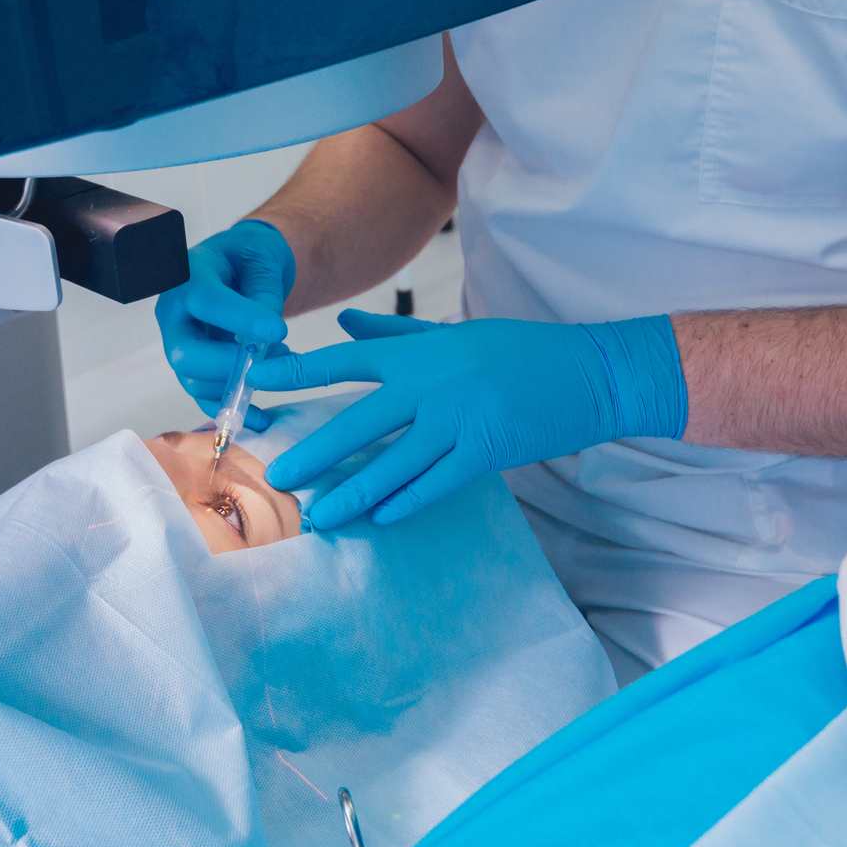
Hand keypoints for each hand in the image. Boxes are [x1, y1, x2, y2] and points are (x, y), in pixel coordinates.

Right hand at [154, 220, 296, 428]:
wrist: (243, 267)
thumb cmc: (249, 256)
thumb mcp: (262, 258)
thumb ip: (264, 290)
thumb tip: (266, 333)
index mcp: (188, 277)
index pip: (204, 301)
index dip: (239, 320)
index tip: (278, 331)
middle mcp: (174, 314)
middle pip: (185, 353)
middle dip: (229, 365)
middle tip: (272, 360)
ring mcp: (180, 344)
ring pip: (194, 381)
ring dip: (239, 383)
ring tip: (281, 360)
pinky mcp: (193, 368)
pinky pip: (205, 398)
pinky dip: (233, 410)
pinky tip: (263, 417)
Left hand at [249, 310, 686, 529]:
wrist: (590, 372)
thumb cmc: (520, 352)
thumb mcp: (454, 334)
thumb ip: (393, 334)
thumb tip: (342, 324)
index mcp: (421, 351)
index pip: (345, 361)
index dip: (297, 373)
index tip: (256, 384)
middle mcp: (432, 383)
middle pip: (356, 421)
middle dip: (313, 452)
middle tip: (276, 477)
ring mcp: (459, 419)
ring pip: (393, 463)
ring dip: (353, 494)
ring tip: (319, 518)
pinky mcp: (487, 450)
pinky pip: (436, 483)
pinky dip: (407, 503)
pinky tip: (379, 521)